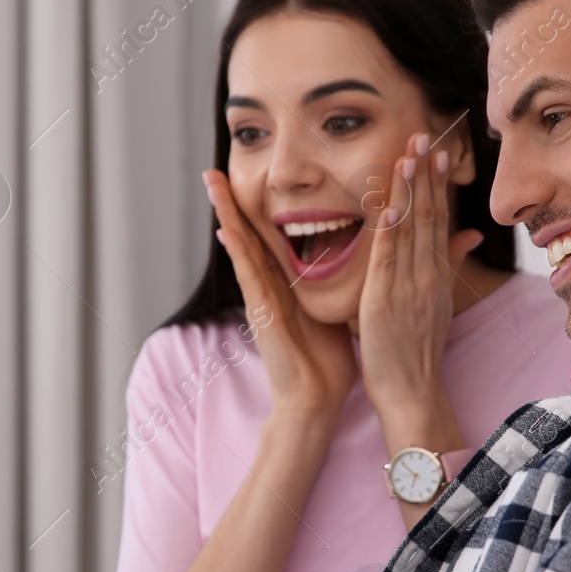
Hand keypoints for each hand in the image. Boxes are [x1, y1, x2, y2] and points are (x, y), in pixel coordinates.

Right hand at [203, 169, 355, 427]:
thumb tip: (359, 268)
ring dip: (225, 215)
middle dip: (230, 203)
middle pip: (247, 236)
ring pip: (241, 248)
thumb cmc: (327, 365)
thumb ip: (335, 290)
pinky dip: (237, 254)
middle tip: (213, 169)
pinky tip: (226, 230)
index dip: (258, 208)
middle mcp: (268, 289)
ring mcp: (261, 301)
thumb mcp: (334, 313)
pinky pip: (248, 278)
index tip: (250, 177)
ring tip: (211, 183)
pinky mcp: (261, 315)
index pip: (269, 238)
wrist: (315, 402)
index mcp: (285, 287)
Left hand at [357, 131, 481, 434]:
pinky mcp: (385, 301)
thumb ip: (447, 265)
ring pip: (409, 231)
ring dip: (408, 191)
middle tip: (425, 136)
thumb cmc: (417, 351)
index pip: (437, 219)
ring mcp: (408, 287)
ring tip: (409, 155)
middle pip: (428, 216)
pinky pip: (388, 259)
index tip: (437, 150)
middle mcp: (426, 275)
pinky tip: (389, 204)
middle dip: (426, 175)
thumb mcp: (437, 304)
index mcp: (435, 274)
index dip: (436, 184)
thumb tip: (466, 235)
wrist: (412, 392)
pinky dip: (388, 231)